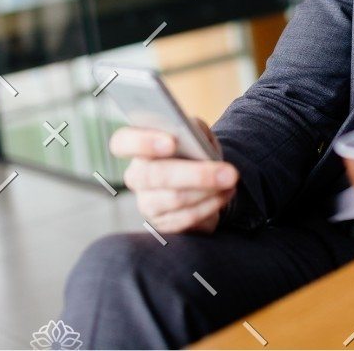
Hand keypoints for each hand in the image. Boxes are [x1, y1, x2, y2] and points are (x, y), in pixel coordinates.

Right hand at [111, 119, 238, 233]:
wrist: (204, 180)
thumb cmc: (195, 150)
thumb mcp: (196, 133)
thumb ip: (192, 129)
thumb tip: (194, 138)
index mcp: (137, 147)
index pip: (122, 142)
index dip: (142, 142)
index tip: (171, 142)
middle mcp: (136, 176)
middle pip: (154, 176)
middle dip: (196, 174)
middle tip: (230, 172)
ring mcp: (147, 203)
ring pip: (174, 199)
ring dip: (208, 191)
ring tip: (231, 181)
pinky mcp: (163, 224)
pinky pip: (186, 218)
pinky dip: (210, 205)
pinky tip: (225, 194)